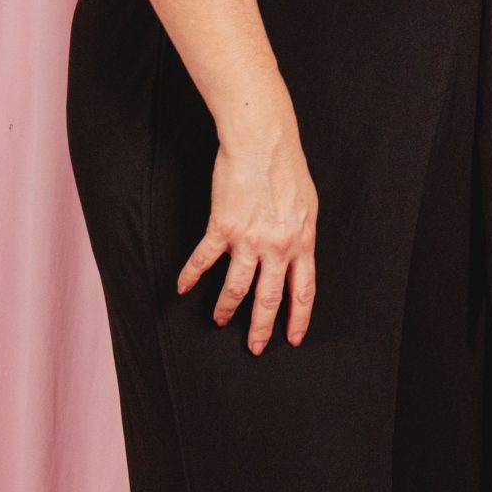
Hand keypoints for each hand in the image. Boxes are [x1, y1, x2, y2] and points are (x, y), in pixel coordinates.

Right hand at [178, 120, 318, 352]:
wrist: (263, 143)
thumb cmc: (288, 168)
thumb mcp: (307, 205)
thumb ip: (301, 234)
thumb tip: (296, 255)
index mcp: (302, 241)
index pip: (303, 290)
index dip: (298, 317)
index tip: (292, 337)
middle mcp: (277, 246)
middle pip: (269, 297)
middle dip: (261, 327)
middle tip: (254, 347)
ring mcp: (248, 239)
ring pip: (236, 287)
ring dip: (226, 308)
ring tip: (219, 320)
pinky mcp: (222, 227)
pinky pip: (204, 259)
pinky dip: (191, 275)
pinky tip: (183, 287)